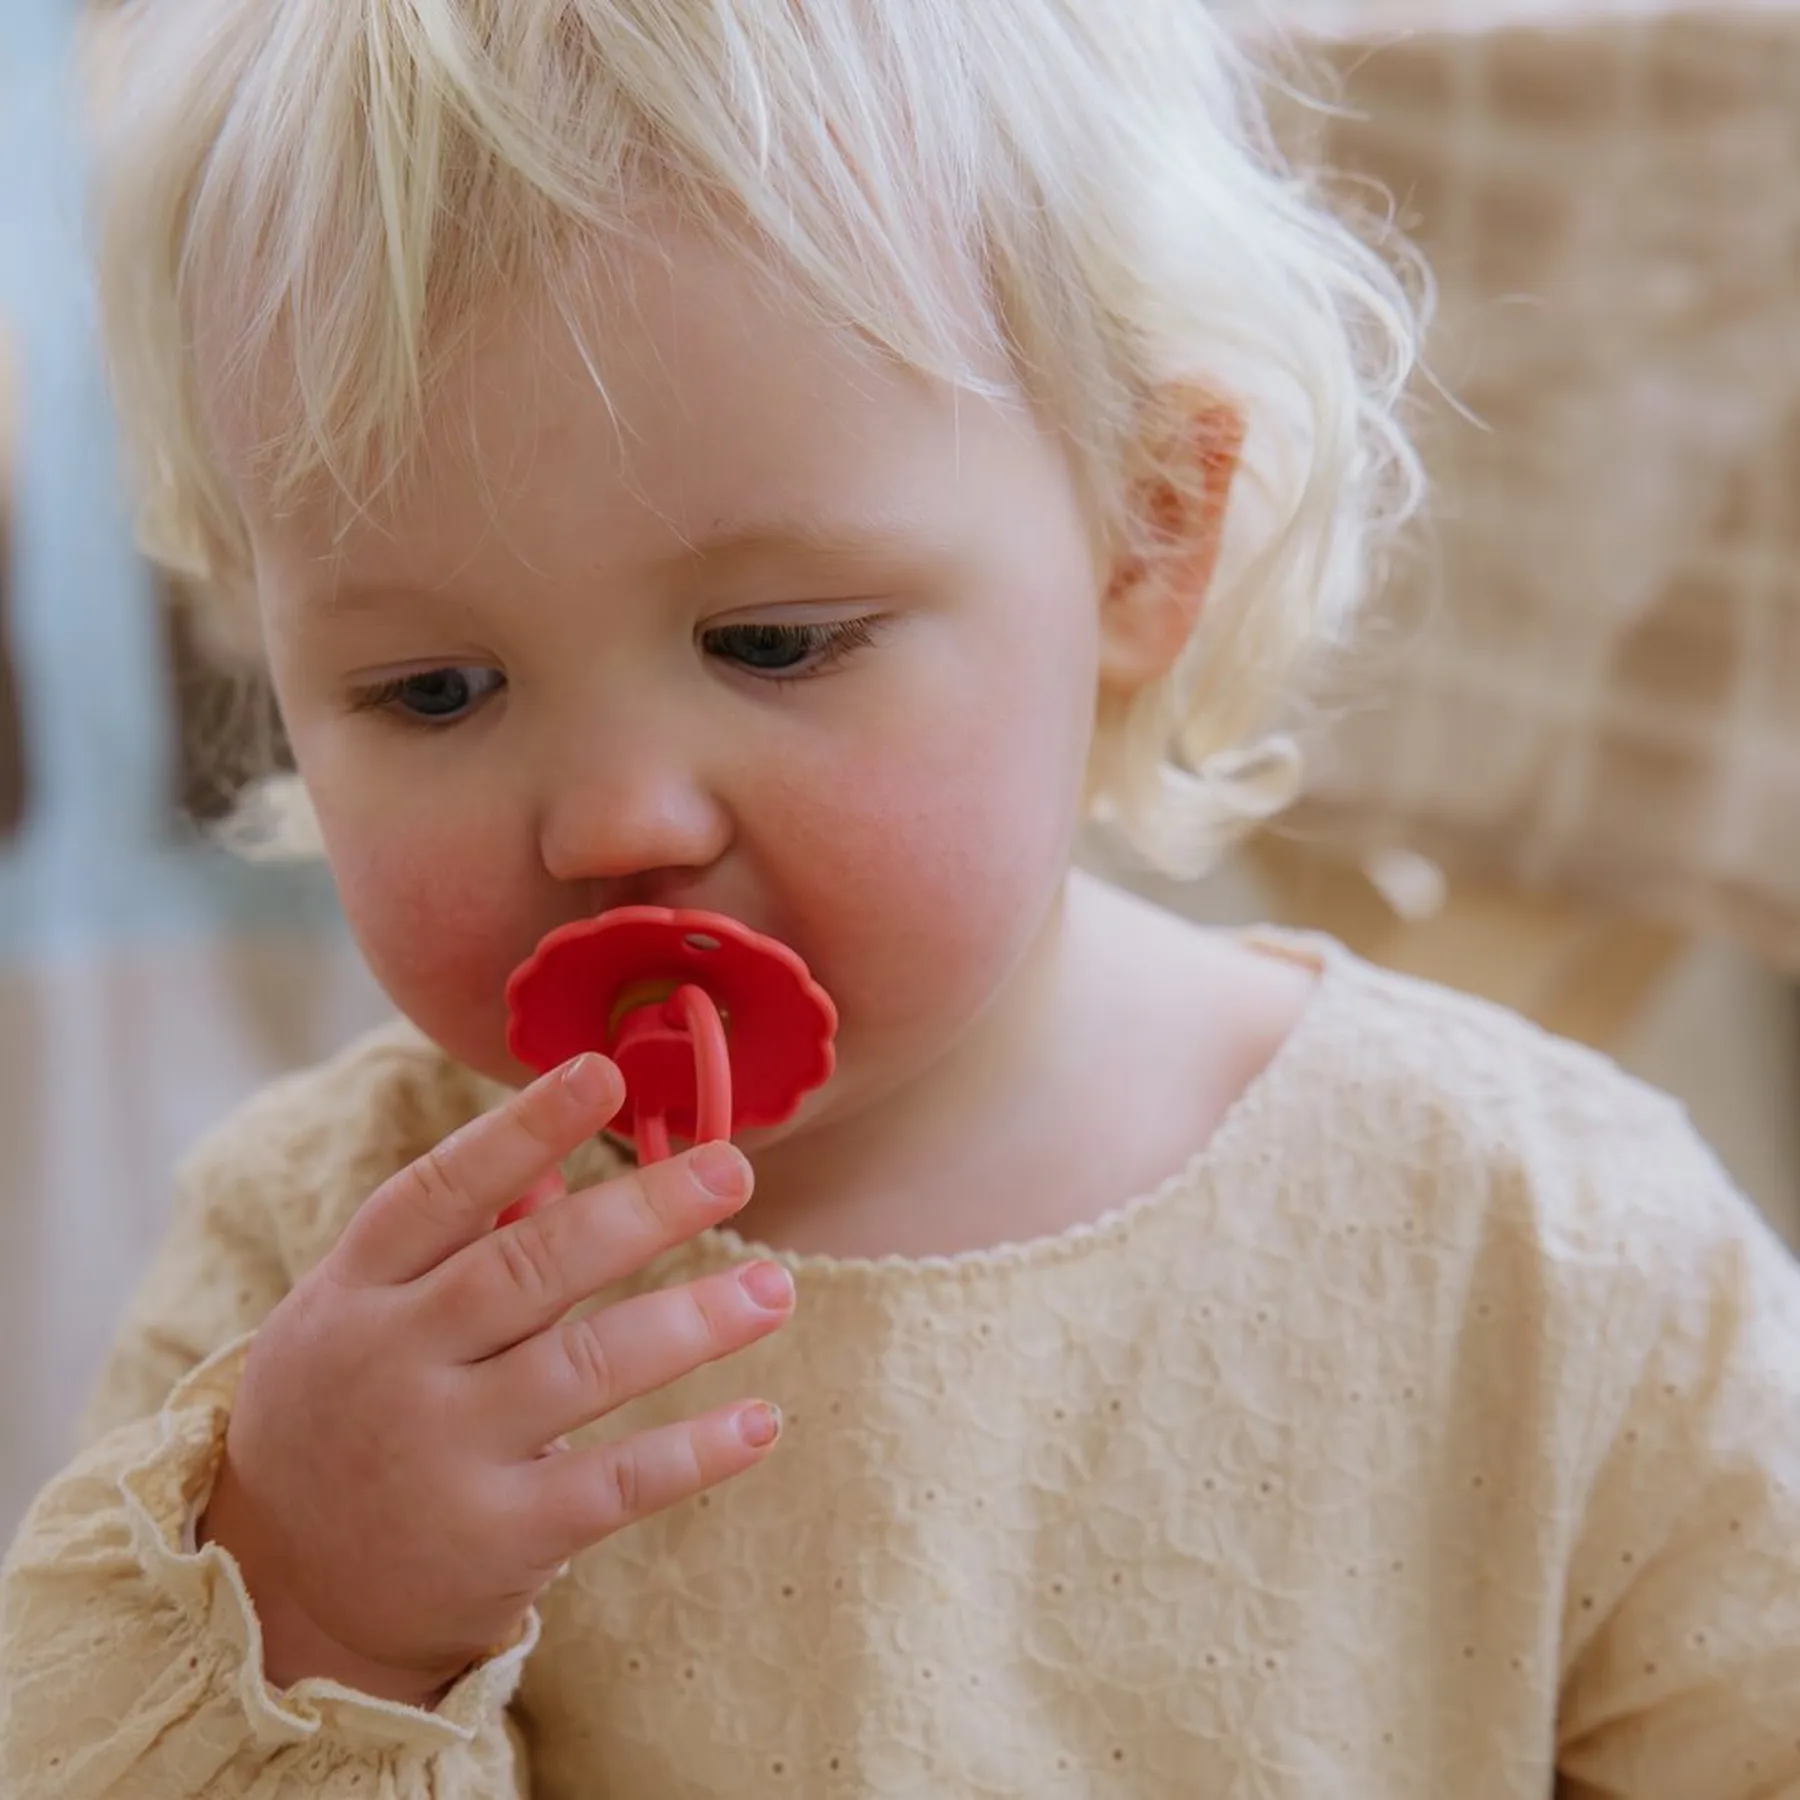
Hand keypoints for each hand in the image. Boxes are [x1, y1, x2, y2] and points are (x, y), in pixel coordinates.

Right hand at [199, 1054, 793, 1705]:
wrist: (280, 1586)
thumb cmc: (347, 1406)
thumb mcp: (365, 1311)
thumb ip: (456, 1242)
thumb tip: (557, 1162)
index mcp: (359, 1287)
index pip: (442, 1190)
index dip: (523, 1130)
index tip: (603, 1072)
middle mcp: (393, 1363)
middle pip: (529, 1269)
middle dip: (639, 1213)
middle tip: (732, 1170)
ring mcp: (442, 1454)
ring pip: (587, 1368)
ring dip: (694, 1322)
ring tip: (774, 1288)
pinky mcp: (495, 1539)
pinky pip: (612, 1483)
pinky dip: (692, 1451)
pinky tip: (759, 1420)